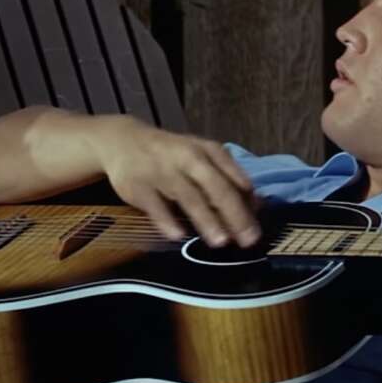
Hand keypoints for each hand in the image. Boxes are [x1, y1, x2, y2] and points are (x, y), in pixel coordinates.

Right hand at [90, 116, 258, 246]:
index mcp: (208, 151)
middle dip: (235, 214)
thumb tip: (257, 206)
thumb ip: (228, 178)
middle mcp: (188, 158)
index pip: (234, 178)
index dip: (248, 204)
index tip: (259, 228)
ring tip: (221, 241)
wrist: (123, 140)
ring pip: (188, 196)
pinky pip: (156, 205)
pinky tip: (179, 236)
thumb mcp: (202, 157)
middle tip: (248, 239)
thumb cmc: (173, 155)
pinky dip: (167, 220)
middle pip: (216, 187)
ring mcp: (162, 171)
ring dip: (206, 219)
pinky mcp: (139, 185)